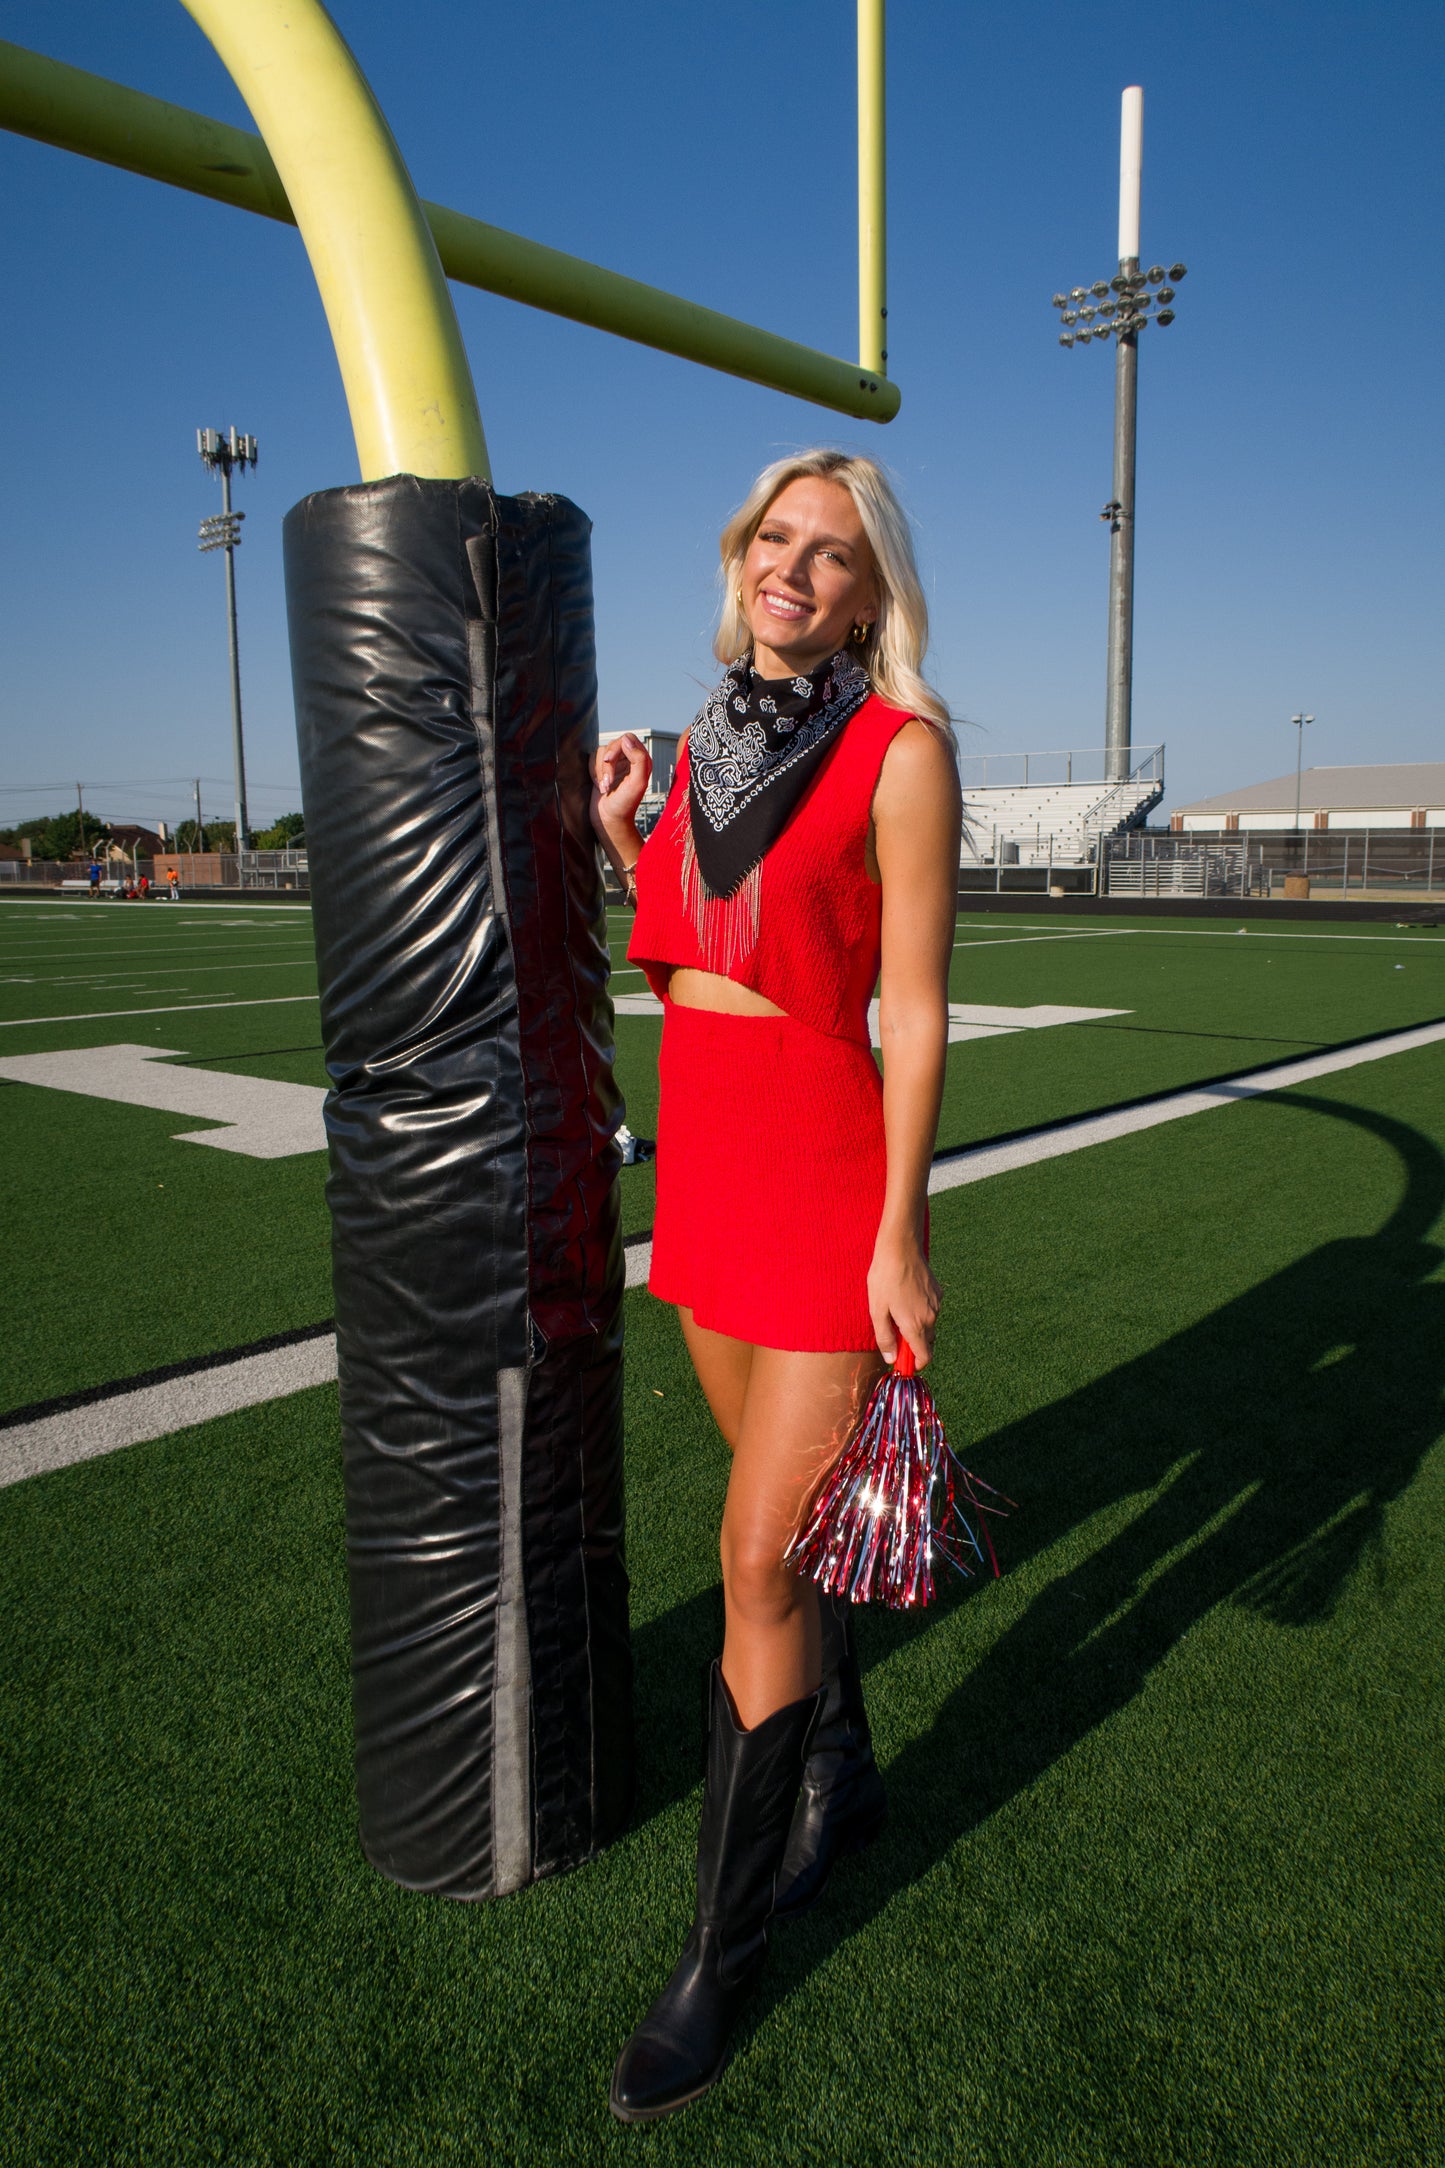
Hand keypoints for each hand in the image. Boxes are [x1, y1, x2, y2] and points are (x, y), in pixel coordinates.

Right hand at [590, 732, 651, 851]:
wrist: (609, 820)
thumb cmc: (625, 805)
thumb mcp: (637, 783)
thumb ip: (638, 758)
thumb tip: (626, 739)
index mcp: (642, 760)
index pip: (628, 739)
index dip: (616, 748)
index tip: (609, 761)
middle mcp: (629, 760)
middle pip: (613, 744)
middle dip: (606, 764)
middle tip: (607, 782)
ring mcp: (615, 764)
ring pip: (601, 752)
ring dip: (599, 772)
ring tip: (604, 788)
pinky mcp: (602, 770)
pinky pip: (592, 759)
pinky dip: (593, 772)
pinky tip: (599, 786)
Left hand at [867, 1228, 940, 1367]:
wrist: (901, 1247)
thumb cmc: (885, 1278)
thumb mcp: (877, 1310)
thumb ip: (885, 1338)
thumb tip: (891, 1359)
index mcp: (916, 1325)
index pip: (925, 1357)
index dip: (914, 1364)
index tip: (902, 1361)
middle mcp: (931, 1317)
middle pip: (926, 1342)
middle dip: (912, 1343)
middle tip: (893, 1331)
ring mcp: (937, 1304)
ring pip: (928, 1324)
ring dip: (915, 1324)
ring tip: (897, 1307)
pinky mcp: (938, 1291)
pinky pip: (930, 1309)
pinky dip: (920, 1309)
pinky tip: (906, 1295)